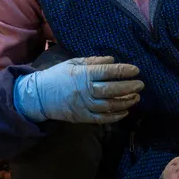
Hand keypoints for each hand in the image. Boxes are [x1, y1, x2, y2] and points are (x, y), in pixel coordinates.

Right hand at [13, 56, 143, 123]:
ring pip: (109, 105)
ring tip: (136, 97)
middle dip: (128, 87)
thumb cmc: (57, 76)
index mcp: (82, 75)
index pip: (107, 72)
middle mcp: (85, 91)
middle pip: (111, 89)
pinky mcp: (82, 117)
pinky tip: (125, 111)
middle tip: (141, 85)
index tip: (136, 70)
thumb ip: (93, 61)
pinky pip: (102, 118)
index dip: (123, 71)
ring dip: (125, 102)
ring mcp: (84, 105)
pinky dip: (115, 116)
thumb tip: (113, 60)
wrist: (38, 96)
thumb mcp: (73, 63)